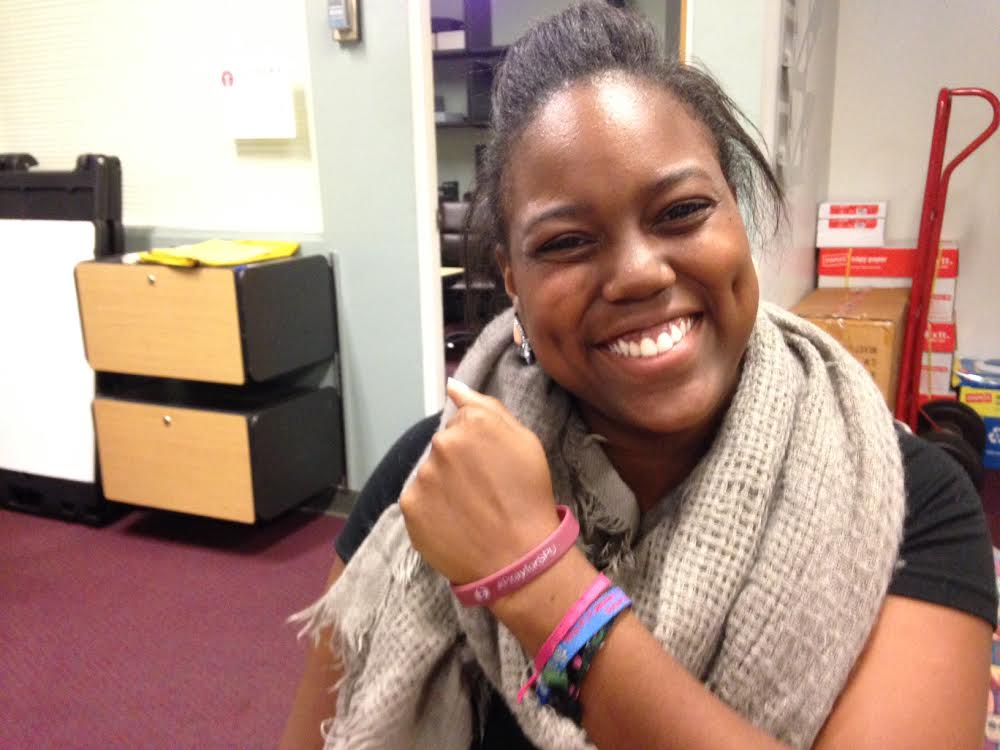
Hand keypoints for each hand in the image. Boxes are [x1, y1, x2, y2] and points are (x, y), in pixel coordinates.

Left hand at [400, 379, 560, 586]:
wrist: (518, 556)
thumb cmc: (527, 496)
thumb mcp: (525, 441)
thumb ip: (487, 406)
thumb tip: (453, 386)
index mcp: (473, 422)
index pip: (462, 421)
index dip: (478, 444)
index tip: (491, 465)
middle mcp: (443, 442)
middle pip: (443, 446)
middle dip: (458, 463)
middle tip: (481, 490)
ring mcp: (423, 475)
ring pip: (429, 472)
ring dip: (443, 485)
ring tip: (468, 509)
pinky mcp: (410, 504)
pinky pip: (417, 499)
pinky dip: (431, 508)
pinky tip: (453, 521)